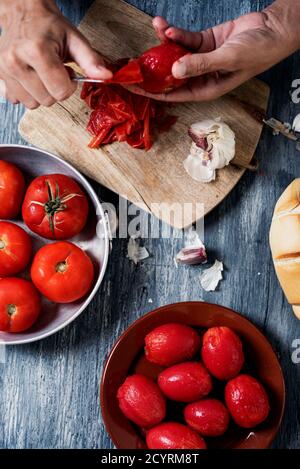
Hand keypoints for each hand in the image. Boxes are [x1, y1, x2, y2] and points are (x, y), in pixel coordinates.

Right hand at [0, 0, 111, 108]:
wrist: (23, 12)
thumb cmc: (49, 26)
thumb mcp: (74, 40)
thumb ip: (91, 60)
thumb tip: (106, 76)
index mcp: (36, 50)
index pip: (60, 92)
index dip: (69, 86)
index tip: (67, 73)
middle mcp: (16, 61)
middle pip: (47, 100)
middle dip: (55, 89)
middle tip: (54, 70)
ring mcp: (4, 70)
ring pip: (32, 103)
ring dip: (41, 93)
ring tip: (41, 73)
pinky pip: (17, 100)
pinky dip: (26, 93)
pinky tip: (29, 77)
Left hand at [129, 0, 299, 101]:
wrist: (272, 29)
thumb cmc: (257, 51)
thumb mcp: (227, 59)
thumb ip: (200, 65)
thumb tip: (174, 71)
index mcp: (205, 89)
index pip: (173, 95)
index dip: (152, 92)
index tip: (133, 87)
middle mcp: (200, 77)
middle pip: (170, 76)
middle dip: (152, 69)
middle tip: (133, 61)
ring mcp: (201, 59)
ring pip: (175, 55)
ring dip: (164, 43)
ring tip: (156, 28)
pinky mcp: (204, 43)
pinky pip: (185, 40)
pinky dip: (176, 34)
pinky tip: (166, 27)